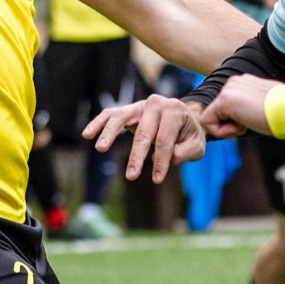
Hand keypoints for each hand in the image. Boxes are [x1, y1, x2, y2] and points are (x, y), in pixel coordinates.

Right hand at [80, 94, 206, 183]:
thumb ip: (185, 152)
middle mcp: (156, 104)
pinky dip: (98, 123)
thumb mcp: (197, 146)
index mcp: (174, 111)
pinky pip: (110, 114)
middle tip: (131, 176)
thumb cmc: (189, 135)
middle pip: (143, 132)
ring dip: (109, 134)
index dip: (160, 161)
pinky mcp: (128, 109)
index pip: (164, 139)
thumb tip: (164, 158)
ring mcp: (139, 105)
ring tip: (100, 148)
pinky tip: (87, 134)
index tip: (157, 179)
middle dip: (137, 155)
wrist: (186, 118)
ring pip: (121, 117)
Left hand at [206, 74, 279, 137]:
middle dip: (231, 125)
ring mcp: (228, 90)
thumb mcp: (264, 106)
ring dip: (229, 129)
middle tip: (251, 122)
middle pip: (218, 113)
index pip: (227, 108)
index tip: (253, 120)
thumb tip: (244, 119)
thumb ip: (250, 107)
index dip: (236, 121)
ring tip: (249, 122)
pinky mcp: (224, 100)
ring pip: (212, 118)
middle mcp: (233, 82)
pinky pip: (208, 123)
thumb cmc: (284, 112)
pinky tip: (242, 125)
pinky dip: (223, 132)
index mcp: (244, 82)